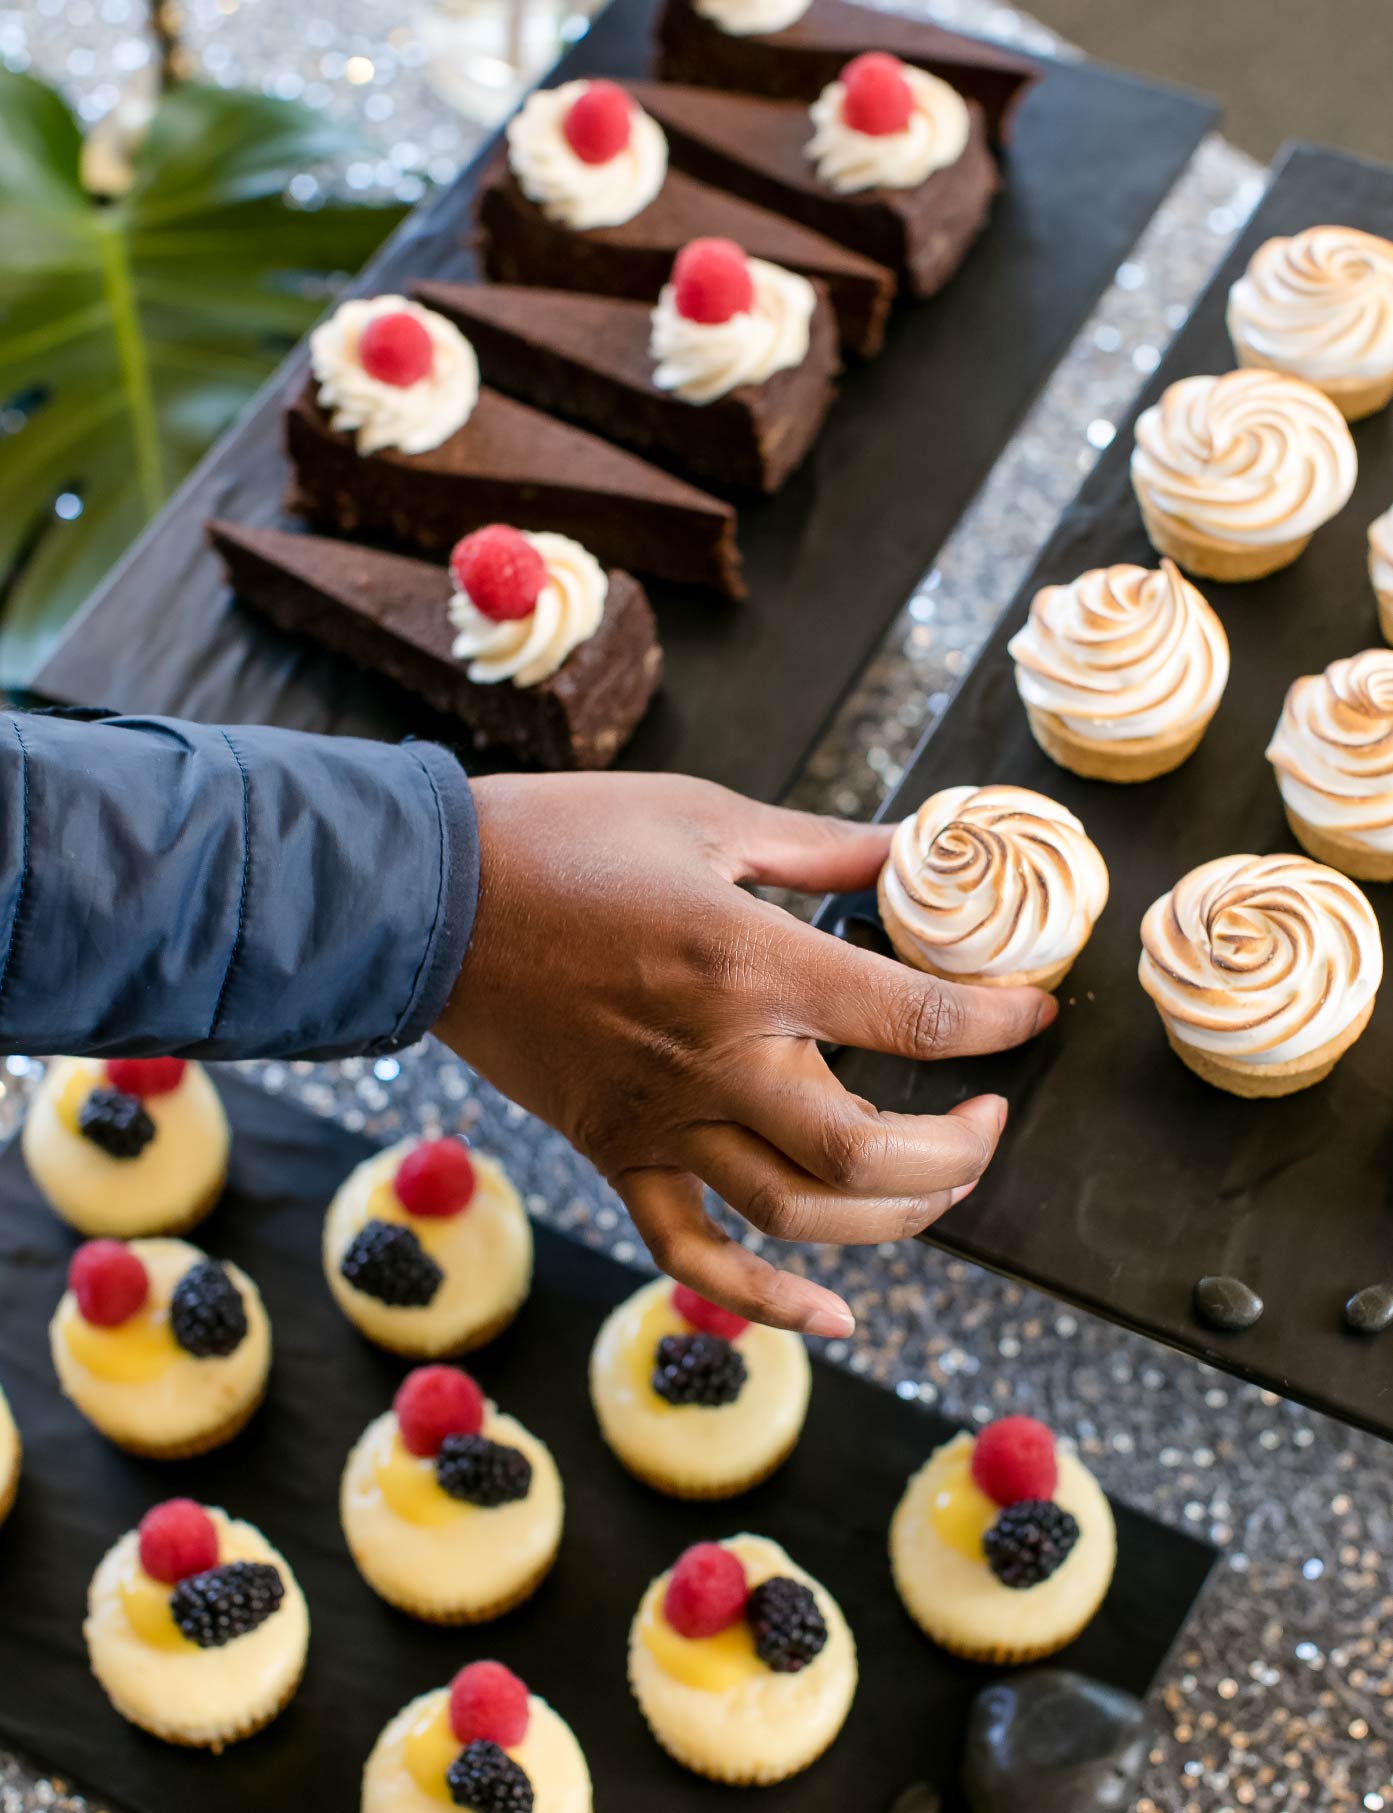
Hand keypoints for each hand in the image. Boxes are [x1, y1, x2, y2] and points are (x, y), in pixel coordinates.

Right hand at [437, 773, 1055, 1335]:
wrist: (431, 901)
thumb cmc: (567, 841)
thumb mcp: (709, 817)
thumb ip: (824, 848)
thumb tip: (913, 852)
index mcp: (753, 964)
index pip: (917, 1019)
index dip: (998, 1023)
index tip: (1031, 1014)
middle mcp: (720, 1062)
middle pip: (872, 1157)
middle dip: (961, 1152)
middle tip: (989, 1118)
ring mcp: (663, 1125)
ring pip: (799, 1220)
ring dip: (894, 1221)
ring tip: (939, 1185)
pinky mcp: (615, 1156)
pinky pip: (691, 1257)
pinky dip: (763, 1304)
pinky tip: (831, 1320)